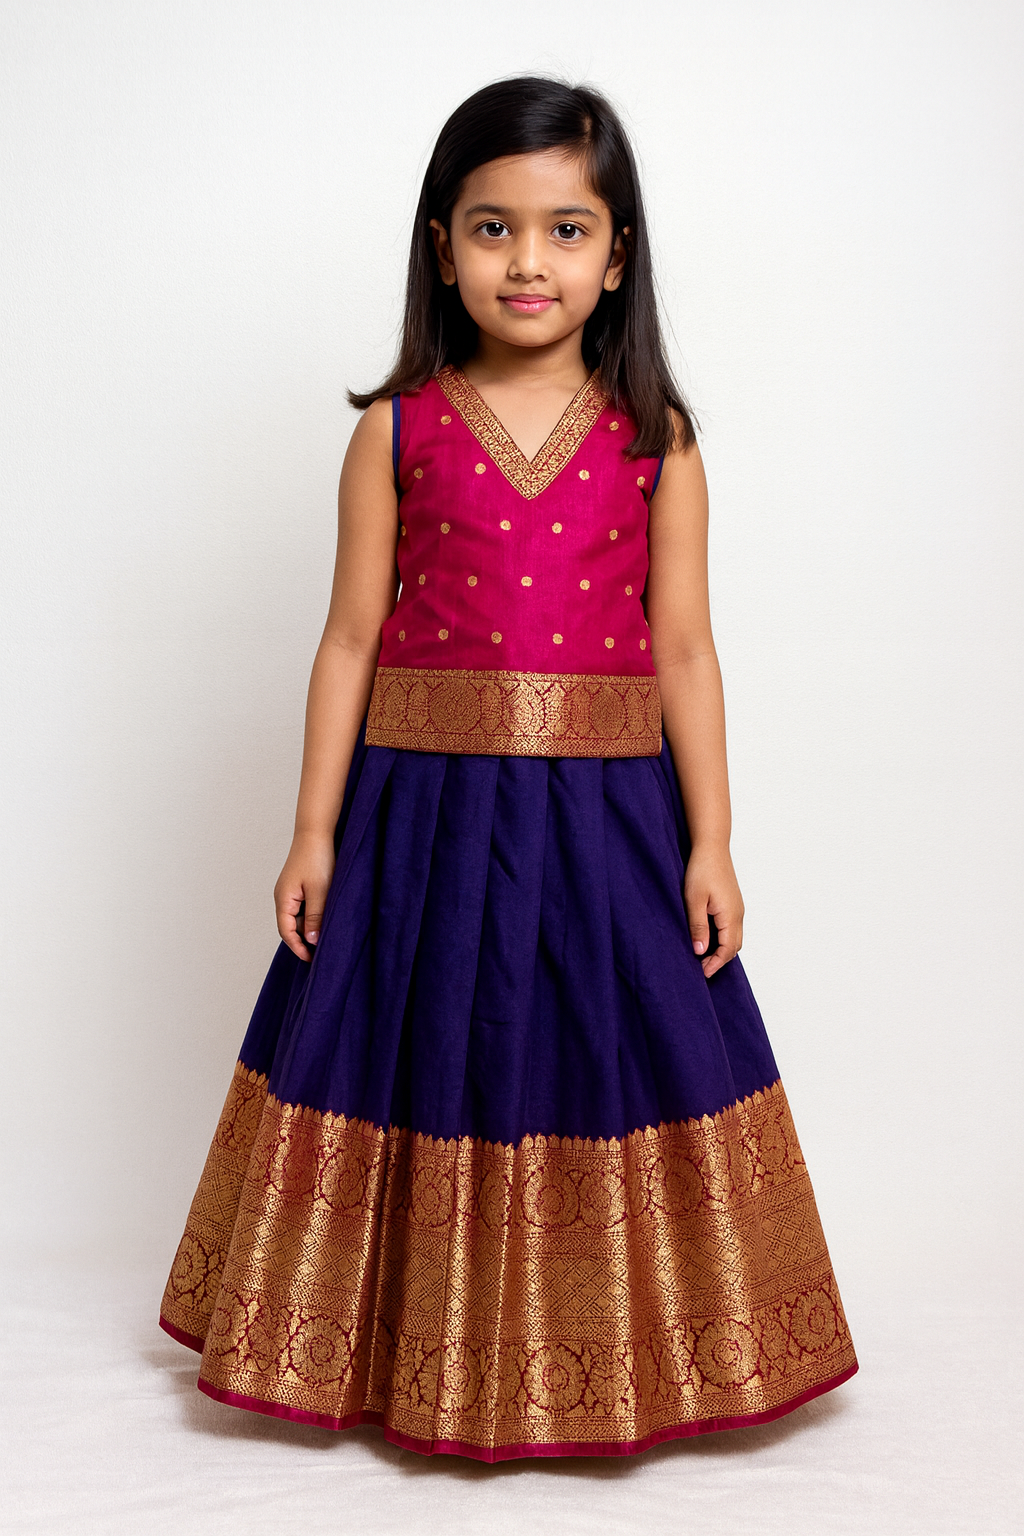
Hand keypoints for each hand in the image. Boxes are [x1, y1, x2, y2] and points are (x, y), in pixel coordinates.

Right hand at [274, 831, 336, 960]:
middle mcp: (283, 897)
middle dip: (304, 940)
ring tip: (327, 934)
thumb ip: (315, 917)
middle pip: (291, 927)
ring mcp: (290, 891)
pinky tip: (326, 917)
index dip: (298, 948)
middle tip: (322, 950)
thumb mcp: (320, 891)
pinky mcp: (299, 885)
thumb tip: (311, 941)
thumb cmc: (317, 858)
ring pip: (298, 917)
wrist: (316, 832)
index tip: (312, 959)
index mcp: (283, 899)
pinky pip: (303, 907)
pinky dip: (313, 915)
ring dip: (310, 927)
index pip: (286, 932)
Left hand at [683, 844, 743, 979]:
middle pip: (734, 947)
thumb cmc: (702, 870)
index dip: (715, 964)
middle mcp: (738, 915)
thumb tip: (700, 952)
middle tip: (701, 968)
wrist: (712, 847)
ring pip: (734, 938)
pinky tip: (708, 937)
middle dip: (720, 960)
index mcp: (730, 916)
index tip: (701, 973)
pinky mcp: (733, 903)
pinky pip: (732, 928)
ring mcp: (737, 908)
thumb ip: (698, 927)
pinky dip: (723, 938)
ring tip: (703, 955)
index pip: (727, 950)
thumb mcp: (694, 900)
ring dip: (722, 950)